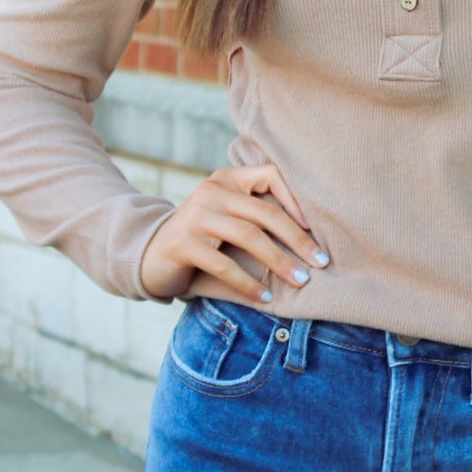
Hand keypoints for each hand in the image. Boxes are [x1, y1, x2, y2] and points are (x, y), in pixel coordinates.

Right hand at [138, 162, 327, 302]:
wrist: (150, 253)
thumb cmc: (204, 237)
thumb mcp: (228, 215)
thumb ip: (257, 212)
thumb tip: (312, 232)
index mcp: (227, 178)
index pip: (271, 175)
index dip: (297, 199)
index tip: (316, 228)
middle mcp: (211, 191)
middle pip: (264, 211)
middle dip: (297, 239)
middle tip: (321, 262)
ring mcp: (195, 216)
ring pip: (248, 236)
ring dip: (279, 261)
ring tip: (301, 280)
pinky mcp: (182, 243)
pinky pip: (223, 264)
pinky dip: (247, 283)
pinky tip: (264, 297)